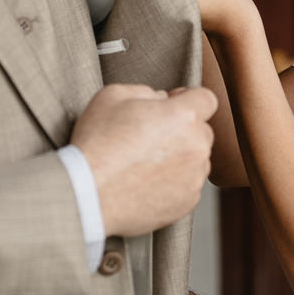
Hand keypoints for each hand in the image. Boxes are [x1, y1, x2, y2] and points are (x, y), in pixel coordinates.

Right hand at [71, 83, 215, 236]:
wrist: (87, 193)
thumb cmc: (97, 143)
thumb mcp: (113, 96)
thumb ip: (146, 91)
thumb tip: (161, 99)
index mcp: (184, 116)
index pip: (206, 99)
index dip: (188, 99)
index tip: (172, 106)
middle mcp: (196, 147)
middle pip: (202, 131)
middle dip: (184, 130)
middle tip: (151, 136)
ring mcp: (193, 178)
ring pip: (196, 160)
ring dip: (180, 157)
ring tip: (146, 162)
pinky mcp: (186, 203)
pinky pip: (188, 186)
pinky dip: (174, 183)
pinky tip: (146, 181)